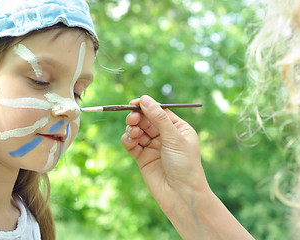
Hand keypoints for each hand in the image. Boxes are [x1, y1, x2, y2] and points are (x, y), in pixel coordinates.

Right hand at [121, 95, 208, 213]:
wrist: (181, 195)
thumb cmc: (184, 165)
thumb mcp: (174, 138)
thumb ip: (158, 117)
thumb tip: (144, 99)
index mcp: (178, 128)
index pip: (159, 111)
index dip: (146, 106)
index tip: (134, 103)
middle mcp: (165, 136)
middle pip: (146, 119)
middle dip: (137, 117)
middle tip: (132, 118)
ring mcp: (153, 147)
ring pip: (137, 130)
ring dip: (132, 128)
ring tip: (133, 132)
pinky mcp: (143, 158)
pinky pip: (131, 144)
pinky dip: (128, 140)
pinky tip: (130, 141)